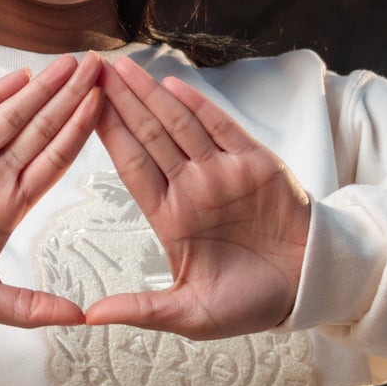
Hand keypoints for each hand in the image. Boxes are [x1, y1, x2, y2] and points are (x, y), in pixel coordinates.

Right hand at [0, 51, 102, 325]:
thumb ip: (30, 307)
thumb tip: (80, 320)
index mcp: (6, 206)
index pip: (54, 161)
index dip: (81, 132)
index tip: (107, 106)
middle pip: (41, 129)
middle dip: (71, 98)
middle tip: (102, 67)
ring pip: (12, 116)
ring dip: (42, 89)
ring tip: (71, 63)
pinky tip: (21, 76)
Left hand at [84, 54, 310, 336]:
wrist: (309, 287)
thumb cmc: (250, 303)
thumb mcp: (191, 315)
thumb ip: (143, 310)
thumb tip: (89, 317)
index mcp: (171, 218)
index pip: (131, 168)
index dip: (106, 136)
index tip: (77, 109)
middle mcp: (192, 188)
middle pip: (149, 136)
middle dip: (120, 103)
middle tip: (90, 70)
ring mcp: (223, 172)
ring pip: (179, 125)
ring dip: (151, 95)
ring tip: (121, 68)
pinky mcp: (256, 164)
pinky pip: (223, 129)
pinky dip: (199, 107)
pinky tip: (173, 86)